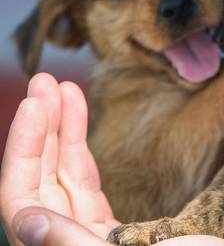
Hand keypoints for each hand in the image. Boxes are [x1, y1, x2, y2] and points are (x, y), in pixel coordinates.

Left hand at [0, 73, 223, 245]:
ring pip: (63, 174)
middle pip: (41, 179)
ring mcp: (89, 235)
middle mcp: (69, 243)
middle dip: (42, 126)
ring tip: (62, 87)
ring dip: (60, 127)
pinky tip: (77, 116)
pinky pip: (85, 180)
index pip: (24, 197)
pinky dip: (81, 145)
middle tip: (45, 81)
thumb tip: (26, 219)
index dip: (25, 148)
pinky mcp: (111, 228)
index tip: (38, 104)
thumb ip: (72, 241)